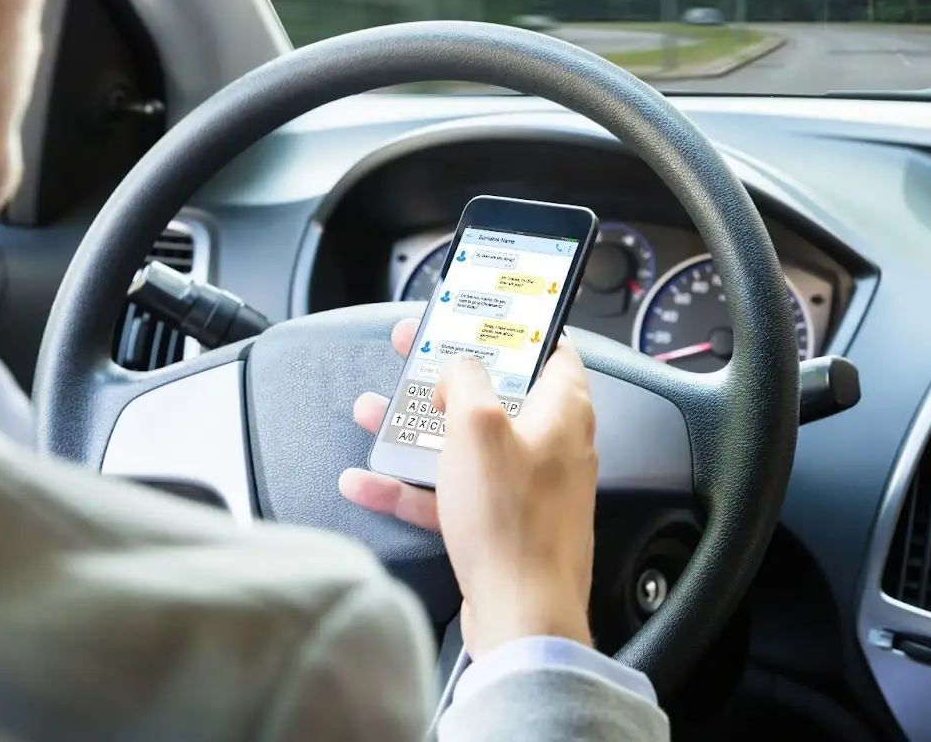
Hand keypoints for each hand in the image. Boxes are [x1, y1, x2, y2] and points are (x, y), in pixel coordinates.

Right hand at [339, 318, 598, 656]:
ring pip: (466, 443)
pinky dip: (412, 485)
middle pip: (495, 393)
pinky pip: (452, 494)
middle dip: (444, 375)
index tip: (473, 313)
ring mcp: (527, 488)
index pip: (549, 347)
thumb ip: (467, 379)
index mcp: (562, 410)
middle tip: (409, 355)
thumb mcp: (477, 427)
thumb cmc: (512, 523)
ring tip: (372, 412)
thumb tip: (460, 365)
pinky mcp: (502, 526)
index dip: (511, 326)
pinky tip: (367, 481)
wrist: (521, 617)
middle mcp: (552, 445)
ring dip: (416, 428)